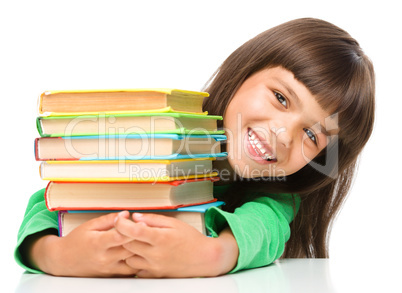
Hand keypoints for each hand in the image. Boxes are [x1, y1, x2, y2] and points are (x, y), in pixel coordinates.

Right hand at [29, 212, 137, 276]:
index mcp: (98, 243)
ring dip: (142, 252)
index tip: (141, 221)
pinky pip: (130, 270)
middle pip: (130, 249)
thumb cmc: (77, 240)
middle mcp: (105, 258)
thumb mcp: (90, 225)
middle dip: (141, 239)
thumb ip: (110, 219)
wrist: (64, 261)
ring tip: (147, 242)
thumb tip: (127, 214)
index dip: (132, 228)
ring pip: (133, 262)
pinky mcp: (112, 274)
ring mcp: (109, 268)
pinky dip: (137, 262)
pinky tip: (142, 253)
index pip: (120, 237)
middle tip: (149, 230)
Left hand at [114, 212, 238, 277]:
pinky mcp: (154, 274)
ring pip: (128, 258)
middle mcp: (156, 254)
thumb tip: (136, 217)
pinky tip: (142, 254)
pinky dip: (135, 261)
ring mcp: (154, 266)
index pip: (133, 231)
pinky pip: (136, 270)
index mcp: (160, 238)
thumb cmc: (191, 239)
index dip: (122, 224)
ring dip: (128, 249)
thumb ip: (153, 219)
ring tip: (137, 242)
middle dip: (124, 235)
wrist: (204, 258)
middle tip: (130, 229)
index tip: (120, 219)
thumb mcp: (174, 223)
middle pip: (127, 244)